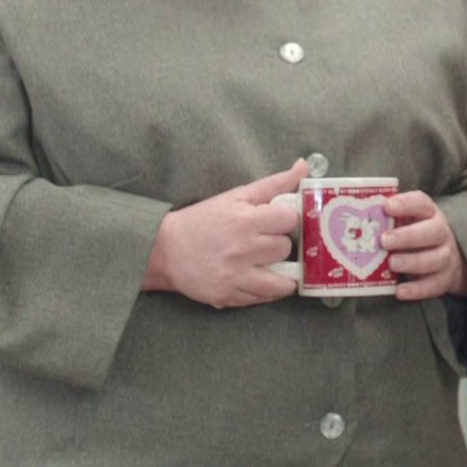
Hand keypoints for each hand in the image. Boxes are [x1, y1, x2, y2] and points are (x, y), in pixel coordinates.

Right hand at [144, 158, 306, 308]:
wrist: (164, 251)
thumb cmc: (202, 220)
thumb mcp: (235, 197)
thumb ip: (273, 184)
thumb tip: (303, 167)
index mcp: (245, 220)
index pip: (290, 220)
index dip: (286, 220)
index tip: (278, 222)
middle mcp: (242, 249)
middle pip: (285, 248)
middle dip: (279, 245)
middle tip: (267, 243)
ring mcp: (235, 276)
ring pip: (282, 282)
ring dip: (282, 274)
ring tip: (272, 266)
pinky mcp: (228, 296)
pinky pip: (263, 298)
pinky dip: (266, 291)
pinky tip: (259, 279)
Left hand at [384, 190, 466, 301]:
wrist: (447, 259)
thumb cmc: (415, 235)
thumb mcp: (406, 222)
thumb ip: (387, 218)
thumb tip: (354, 219)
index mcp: (429, 214)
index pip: (421, 204)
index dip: (405, 204)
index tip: (386, 206)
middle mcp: (441, 233)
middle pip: (432, 232)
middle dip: (407, 236)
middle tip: (384, 240)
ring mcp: (445, 257)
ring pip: (435, 259)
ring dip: (412, 262)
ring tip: (391, 264)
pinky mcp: (443, 279)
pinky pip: (433, 285)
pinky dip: (416, 290)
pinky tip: (399, 291)